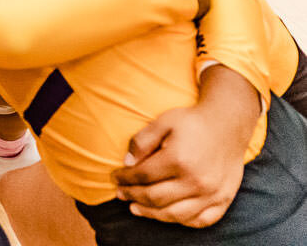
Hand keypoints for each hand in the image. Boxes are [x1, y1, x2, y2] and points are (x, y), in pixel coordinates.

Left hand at [112, 67, 259, 224]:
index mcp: (179, 160)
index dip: (124, 178)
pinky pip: (201, 220)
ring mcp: (212, 193)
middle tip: (120, 193)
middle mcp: (197, 181)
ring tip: (135, 207)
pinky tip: (167, 214)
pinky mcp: (225, 200)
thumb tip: (126, 164)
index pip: (143, 176)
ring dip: (151, 213)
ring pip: (175, 214)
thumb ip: (142, 142)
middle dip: (132, 196)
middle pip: (156, 197)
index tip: (114, 177)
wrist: (228, 124)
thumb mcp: (162, 122)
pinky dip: (182, 221)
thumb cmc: (192, 122)